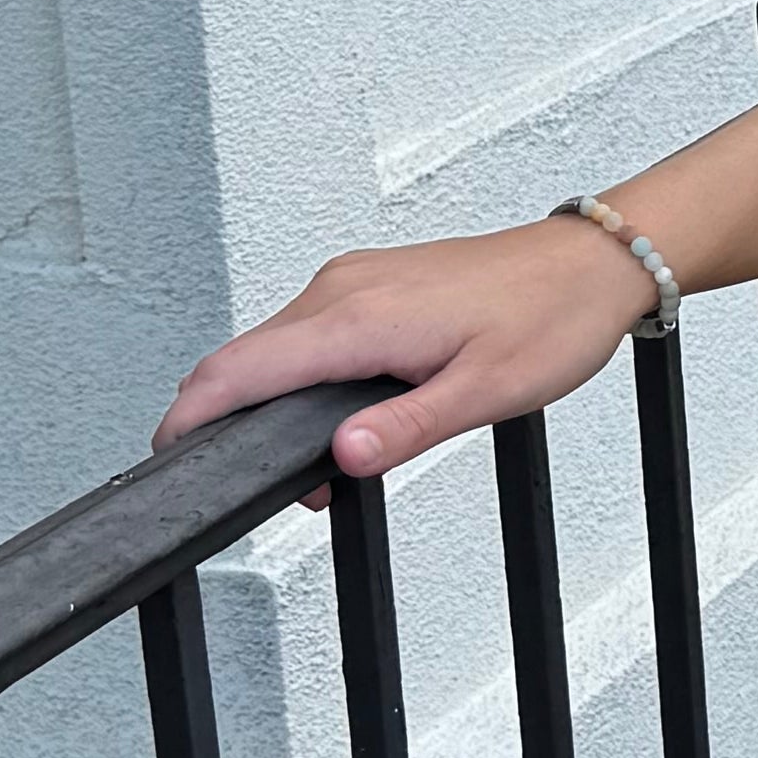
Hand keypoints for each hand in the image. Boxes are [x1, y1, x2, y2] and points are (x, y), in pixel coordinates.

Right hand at [154, 216, 660, 485]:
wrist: (590, 265)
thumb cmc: (550, 322)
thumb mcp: (486, 393)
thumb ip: (405, 428)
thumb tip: (342, 458)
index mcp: (360, 318)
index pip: (241, 368)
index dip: (192, 416)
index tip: (168, 458)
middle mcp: (341, 290)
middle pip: (245, 361)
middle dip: (235, 427)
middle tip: (284, 492)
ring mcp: (351, 281)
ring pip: (275, 349)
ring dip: (273, 406)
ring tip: (327, 468)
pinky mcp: (366, 284)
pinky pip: (308, 334)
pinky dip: (302, 379)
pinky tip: (343, 417)